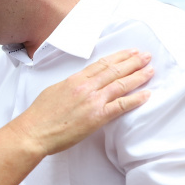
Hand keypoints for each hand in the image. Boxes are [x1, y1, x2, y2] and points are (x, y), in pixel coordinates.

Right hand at [12, 49, 152, 156]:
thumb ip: (70, 86)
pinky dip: (135, 99)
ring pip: (120, 84)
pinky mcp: (97, 117)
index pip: (101, 64)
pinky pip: (121, 105)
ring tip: (150, 69)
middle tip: (146, 55)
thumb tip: (79, 85)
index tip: (129, 52)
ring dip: (138, 76)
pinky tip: (146, 94)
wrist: (34, 132)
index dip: (118, 57)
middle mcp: (86, 87)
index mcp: (74, 80)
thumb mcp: (53, 91)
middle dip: (132, 61)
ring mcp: (92, 101)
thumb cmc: (39, 115)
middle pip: (114, 70)